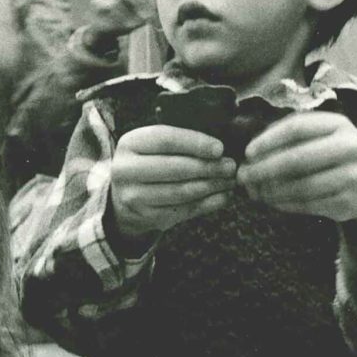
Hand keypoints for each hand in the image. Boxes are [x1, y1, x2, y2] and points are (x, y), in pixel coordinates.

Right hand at [110, 124, 236, 238]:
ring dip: (212, 186)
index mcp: (130, 143)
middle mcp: (126, 170)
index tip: (220, 148)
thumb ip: (181, 142)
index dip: (195, 143)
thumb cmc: (151, 161)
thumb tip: (220, 147)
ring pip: (181, 192)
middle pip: (175, 168)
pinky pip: (184, 210)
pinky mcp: (147, 217)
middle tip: (230, 166)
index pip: (166, 140)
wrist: (127, 194)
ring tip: (229, 180)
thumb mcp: (155, 145)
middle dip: (208, 167)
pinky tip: (223, 196)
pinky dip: (208, 203)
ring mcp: (134, 196)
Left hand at [237, 111, 356, 245]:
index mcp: (339, 125)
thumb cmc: (337, 154)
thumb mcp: (323, 135)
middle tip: (244, 177)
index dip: (268, 141)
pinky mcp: (348, 204)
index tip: (248, 153)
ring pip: (301, 187)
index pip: (297, 128)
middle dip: (264, 170)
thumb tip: (252, 152)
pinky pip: (309, 205)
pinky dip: (285, 205)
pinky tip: (272, 201)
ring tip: (254, 191)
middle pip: (297, 160)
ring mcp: (352, 178)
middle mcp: (350, 149)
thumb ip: (292, 136)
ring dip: (271, 191)